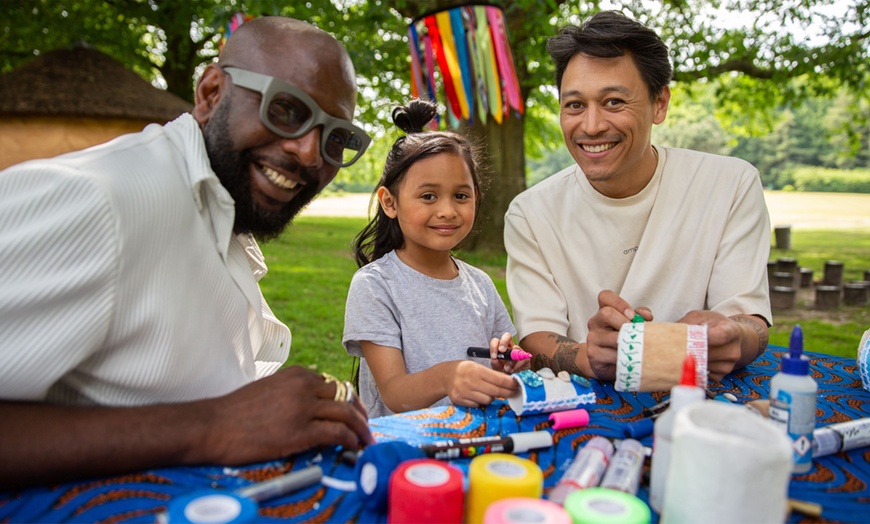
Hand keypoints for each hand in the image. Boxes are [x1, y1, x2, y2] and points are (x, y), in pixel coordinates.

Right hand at [203, 366, 372, 464]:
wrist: (212, 425)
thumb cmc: (234, 412)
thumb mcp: (268, 389)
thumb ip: (291, 392)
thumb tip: (309, 405)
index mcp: (296, 374)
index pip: (333, 384)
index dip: (347, 399)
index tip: (353, 411)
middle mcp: (303, 386)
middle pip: (345, 395)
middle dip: (359, 411)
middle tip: (365, 426)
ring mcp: (303, 408)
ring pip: (346, 413)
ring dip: (360, 427)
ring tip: (365, 439)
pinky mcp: (300, 431)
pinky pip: (337, 433)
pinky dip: (350, 439)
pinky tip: (353, 447)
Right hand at [446, 361, 518, 407]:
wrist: (445, 376)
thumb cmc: (465, 370)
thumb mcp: (477, 366)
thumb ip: (491, 375)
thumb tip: (510, 382)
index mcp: (476, 370)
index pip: (498, 379)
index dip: (510, 384)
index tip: (517, 385)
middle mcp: (469, 381)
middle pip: (495, 392)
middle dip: (508, 393)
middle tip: (515, 393)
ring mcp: (464, 392)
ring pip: (488, 400)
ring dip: (492, 397)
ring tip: (489, 392)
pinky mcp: (459, 401)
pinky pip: (478, 405)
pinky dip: (481, 401)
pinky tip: (477, 395)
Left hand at [489, 332, 529, 373]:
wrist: (512, 378)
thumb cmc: (503, 370)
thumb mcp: (497, 367)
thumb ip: (494, 362)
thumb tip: (495, 358)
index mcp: (500, 348)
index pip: (496, 341)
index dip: (494, 346)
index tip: (494, 356)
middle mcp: (510, 347)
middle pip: (507, 336)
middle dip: (503, 342)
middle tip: (502, 351)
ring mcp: (519, 351)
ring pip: (516, 348)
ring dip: (510, 360)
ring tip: (507, 369)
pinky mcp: (526, 357)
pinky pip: (522, 359)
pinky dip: (516, 366)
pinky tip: (513, 370)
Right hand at [586, 290, 652, 379]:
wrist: (607, 363)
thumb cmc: (622, 340)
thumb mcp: (631, 325)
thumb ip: (640, 317)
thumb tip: (646, 316)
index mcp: (604, 310)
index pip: (605, 296)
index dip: (620, 303)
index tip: (632, 315)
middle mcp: (595, 322)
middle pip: (607, 313)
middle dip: (625, 323)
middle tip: (636, 333)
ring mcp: (592, 337)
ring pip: (612, 337)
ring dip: (628, 343)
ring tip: (636, 348)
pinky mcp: (593, 353)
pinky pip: (611, 354)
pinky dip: (624, 357)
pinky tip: (628, 358)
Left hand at [677, 310, 741, 380]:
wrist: (729, 337)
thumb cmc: (712, 324)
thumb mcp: (700, 317)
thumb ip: (687, 323)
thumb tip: (671, 333)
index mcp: (731, 331)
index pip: (721, 336)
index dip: (705, 337)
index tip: (691, 336)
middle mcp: (733, 350)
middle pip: (709, 354)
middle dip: (690, 350)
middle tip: (677, 346)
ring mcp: (729, 365)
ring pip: (703, 366)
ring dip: (691, 361)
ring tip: (686, 351)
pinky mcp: (722, 375)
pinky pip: (703, 375)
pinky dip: (694, 369)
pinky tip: (694, 359)